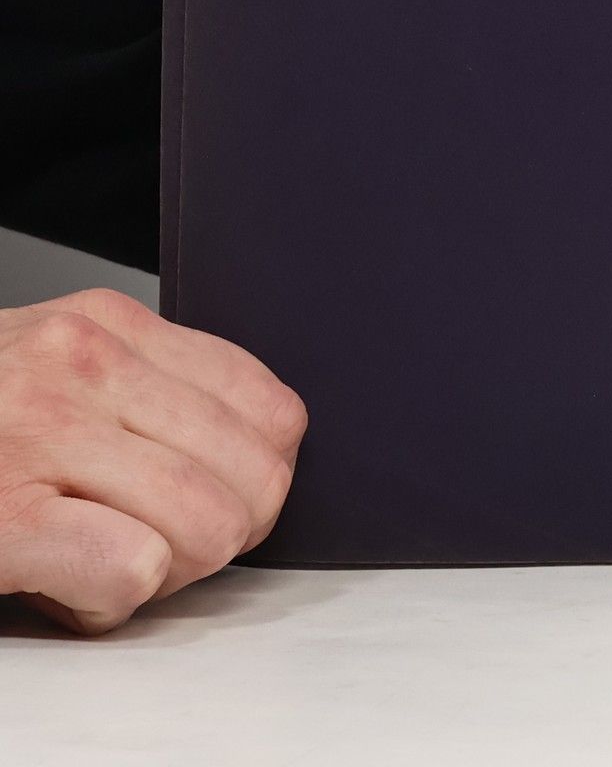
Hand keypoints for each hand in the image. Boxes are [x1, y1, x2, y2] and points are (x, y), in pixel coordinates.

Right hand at [0, 288, 305, 632]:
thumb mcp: (56, 372)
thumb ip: (148, 391)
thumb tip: (263, 450)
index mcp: (108, 326)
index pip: (270, 409)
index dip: (256, 480)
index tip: (214, 505)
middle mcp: (82, 364)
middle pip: (254, 475)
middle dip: (218, 535)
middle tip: (150, 547)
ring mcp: (39, 434)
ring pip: (208, 522)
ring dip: (166, 573)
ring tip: (99, 563)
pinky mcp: (2, 516)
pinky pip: (133, 565)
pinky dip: (112, 600)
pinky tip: (64, 588)